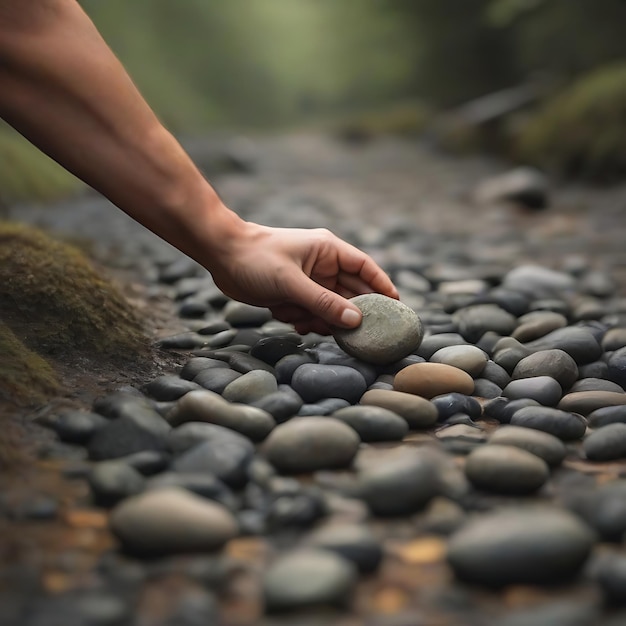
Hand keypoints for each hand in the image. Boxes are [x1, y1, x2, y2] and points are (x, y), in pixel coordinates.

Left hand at [205, 220, 398, 334]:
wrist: (220, 255)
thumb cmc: (256, 258)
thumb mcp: (291, 282)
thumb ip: (323, 303)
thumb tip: (355, 321)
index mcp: (328, 251)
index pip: (365, 268)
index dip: (382, 287)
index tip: (396, 307)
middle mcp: (322, 266)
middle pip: (350, 293)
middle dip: (347, 313)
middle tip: (356, 333)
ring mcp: (308, 281)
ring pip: (329, 308)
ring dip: (319, 319)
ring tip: (305, 321)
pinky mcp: (294, 294)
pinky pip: (310, 313)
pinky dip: (303, 320)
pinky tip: (291, 319)